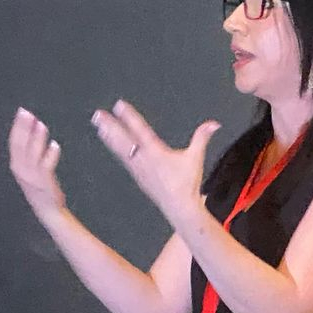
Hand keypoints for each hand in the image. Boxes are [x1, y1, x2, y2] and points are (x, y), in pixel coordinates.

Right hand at [7, 107, 67, 219]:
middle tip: (27, 113)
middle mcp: (22, 170)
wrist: (48, 209)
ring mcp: (32, 176)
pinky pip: (46, 166)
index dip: (17, 126)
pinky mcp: (44, 182)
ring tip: (41, 125)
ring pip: (32, 154)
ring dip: (36, 139)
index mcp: (17, 165)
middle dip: (23, 128)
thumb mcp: (29, 169)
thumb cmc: (41, 188)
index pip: (14, 142)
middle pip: (20, 145)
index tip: (21, 112)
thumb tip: (32, 128)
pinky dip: (50, 155)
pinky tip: (55, 145)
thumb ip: (29, 152)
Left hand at [92, 99, 219, 223]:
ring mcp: (137, 168)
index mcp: (156, 152)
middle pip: (124, 139)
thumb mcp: (196, 158)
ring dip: (108, 136)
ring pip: (120, 148)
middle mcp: (143, 159)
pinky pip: (122, 158)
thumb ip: (202, 137)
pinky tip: (109, 142)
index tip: (119, 105)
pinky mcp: (136, 175)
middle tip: (98, 115)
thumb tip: (214, 124)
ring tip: (98, 125)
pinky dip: (114, 148)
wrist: (178, 206)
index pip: (141, 130)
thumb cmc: (186, 183)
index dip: (129, 117)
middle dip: (111, 126)